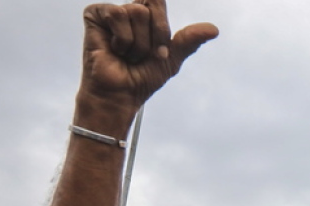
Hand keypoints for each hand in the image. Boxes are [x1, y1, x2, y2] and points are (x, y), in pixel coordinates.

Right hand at [79, 0, 217, 110]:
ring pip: (136, 12)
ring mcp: (111, 12)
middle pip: (151, 8)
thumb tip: (214, 29)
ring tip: (127, 55)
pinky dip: (122, 39)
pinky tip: (114, 50)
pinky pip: (117, 14)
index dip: (162, 28)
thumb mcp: (172, 58)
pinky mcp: (95, 14)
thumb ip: (190, 40)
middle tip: (142, 55)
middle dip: (153, 37)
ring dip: (137, 42)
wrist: (122, 93)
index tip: (159, 51)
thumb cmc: (142, 77)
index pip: (158, 2)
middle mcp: (129, 11)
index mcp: (147, 17)